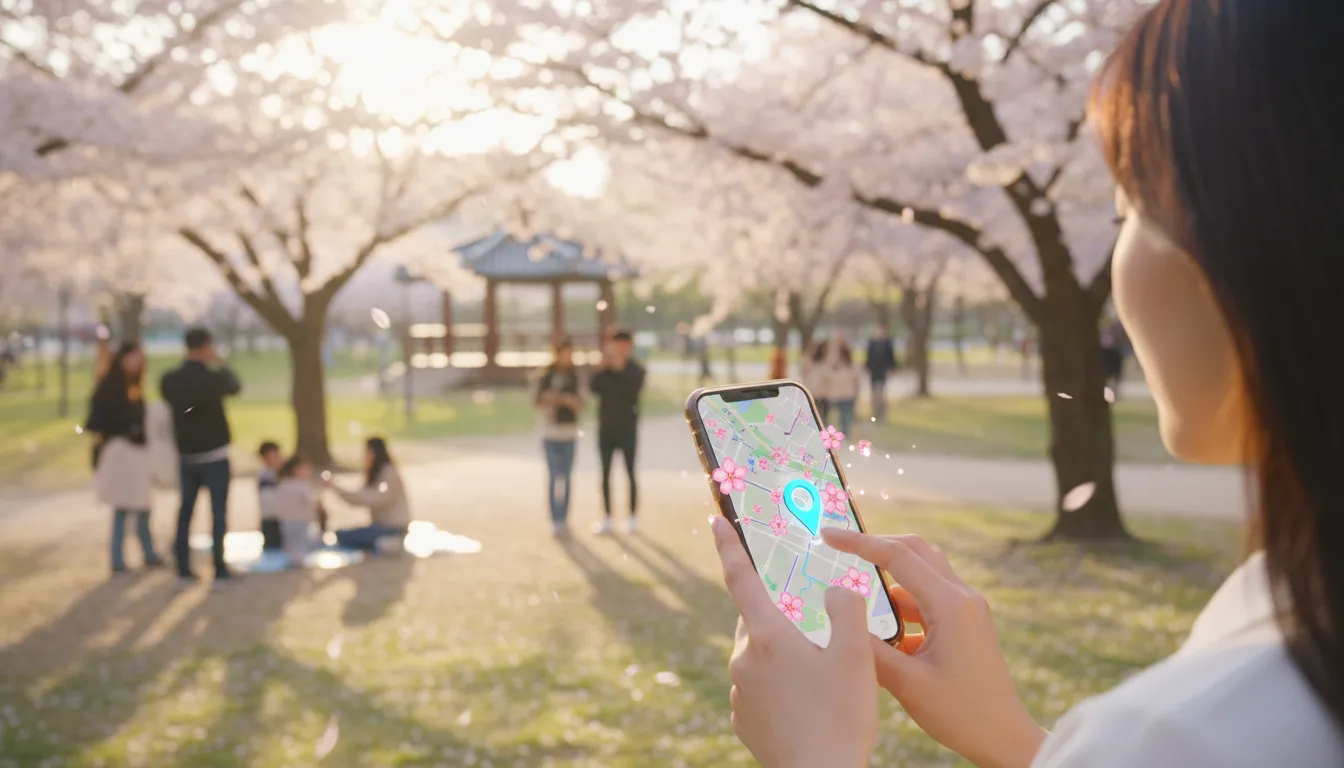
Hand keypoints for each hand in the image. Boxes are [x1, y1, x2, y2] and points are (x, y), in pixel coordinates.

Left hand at [711, 516, 877, 767]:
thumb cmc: (841, 716)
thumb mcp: (856, 655)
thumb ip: (846, 609)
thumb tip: (835, 590)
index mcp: (767, 636)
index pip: (741, 579)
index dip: (729, 546)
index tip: (716, 520)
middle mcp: (743, 661)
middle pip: (757, 622)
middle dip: (780, 619)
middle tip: (816, 635)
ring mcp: (739, 692)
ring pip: (759, 658)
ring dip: (783, 658)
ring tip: (822, 681)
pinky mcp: (744, 720)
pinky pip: (759, 690)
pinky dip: (780, 688)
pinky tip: (808, 705)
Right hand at [821, 529, 1046, 767]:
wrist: (1005, 738)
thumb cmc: (962, 713)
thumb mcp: (907, 683)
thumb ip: (871, 648)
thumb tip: (842, 617)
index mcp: (950, 605)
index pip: (897, 556)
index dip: (858, 543)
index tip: (828, 536)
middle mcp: (963, 598)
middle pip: (915, 551)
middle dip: (877, 546)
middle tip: (841, 549)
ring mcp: (967, 609)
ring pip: (923, 574)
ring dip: (891, 579)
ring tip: (859, 595)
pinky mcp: (966, 624)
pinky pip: (929, 599)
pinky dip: (904, 605)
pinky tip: (887, 632)